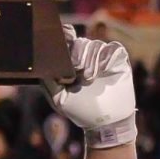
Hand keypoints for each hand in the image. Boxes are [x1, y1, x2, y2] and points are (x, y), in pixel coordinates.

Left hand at [43, 24, 135, 146]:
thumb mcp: (59, 98)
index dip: (65, 36)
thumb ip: (49, 80)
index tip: (65, 42)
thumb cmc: (80, 109)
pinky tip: (106, 70)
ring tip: (90, 79)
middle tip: (79, 73)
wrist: (105, 122)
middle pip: (80, 42)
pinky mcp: (118, 59)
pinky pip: (114, 48)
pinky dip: (108, 57)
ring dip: (92, 61)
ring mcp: (102, 56)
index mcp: (70, 60)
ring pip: (96, 45)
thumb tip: (41, 64)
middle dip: (78, 56)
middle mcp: (86, 55)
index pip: (66, 39)